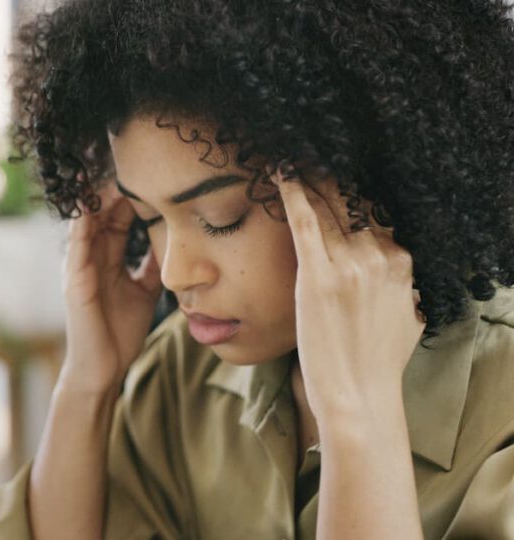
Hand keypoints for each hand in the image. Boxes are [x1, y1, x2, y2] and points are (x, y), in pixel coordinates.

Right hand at [60, 181, 164, 394]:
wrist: (103, 368)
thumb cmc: (120, 333)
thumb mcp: (144, 291)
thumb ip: (150, 266)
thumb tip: (170, 241)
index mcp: (107, 259)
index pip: (117, 217)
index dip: (130, 195)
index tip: (149, 173)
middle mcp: (91, 258)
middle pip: (102, 213)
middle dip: (116, 188)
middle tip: (133, 161)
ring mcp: (80, 267)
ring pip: (86, 222)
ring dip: (97, 197)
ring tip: (110, 172)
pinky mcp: (74, 281)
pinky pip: (76, 245)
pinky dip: (81, 223)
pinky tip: (90, 204)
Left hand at [271, 166, 426, 421]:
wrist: (358, 395)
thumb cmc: (377, 362)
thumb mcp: (409, 318)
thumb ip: (405, 290)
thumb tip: (405, 282)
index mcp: (403, 263)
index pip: (376, 214)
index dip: (353, 193)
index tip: (335, 172)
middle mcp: (381, 257)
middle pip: (353, 203)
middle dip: (331, 177)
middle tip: (309, 151)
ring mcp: (350, 266)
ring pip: (329, 207)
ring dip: (310, 178)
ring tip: (293, 156)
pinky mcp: (318, 276)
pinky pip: (305, 221)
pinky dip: (293, 192)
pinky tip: (281, 172)